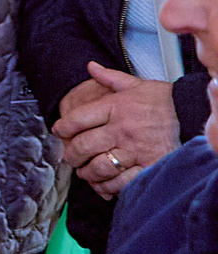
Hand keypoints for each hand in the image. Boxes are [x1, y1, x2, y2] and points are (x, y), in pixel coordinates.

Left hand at [55, 61, 179, 197]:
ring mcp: (136, 150)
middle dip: (71, 154)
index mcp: (116, 107)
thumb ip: (111, 78)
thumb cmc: (164, 102)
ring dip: (87, 172)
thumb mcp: (137, 85)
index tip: (59, 131)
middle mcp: (123, 129)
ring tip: (85, 171)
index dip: (62, 127)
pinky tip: (105, 183)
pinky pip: (122, 182)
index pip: (77, 119)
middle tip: (70, 156)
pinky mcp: (149, 166)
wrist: (193, 114)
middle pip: (83, 146)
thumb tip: (91, 67)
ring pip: (99, 167)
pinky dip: (109, 186)